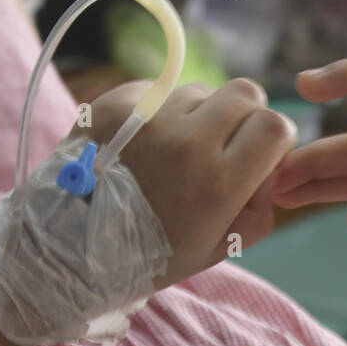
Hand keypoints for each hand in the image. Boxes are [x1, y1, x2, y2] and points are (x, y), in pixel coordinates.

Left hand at [80, 78, 296, 289]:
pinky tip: (146, 143)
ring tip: (175, 149)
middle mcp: (187, 141)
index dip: (274, 138)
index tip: (260, 154)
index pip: (275, 125)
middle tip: (223, 144)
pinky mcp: (117, 102)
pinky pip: (160, 90)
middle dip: (245, 116)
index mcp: (218, 183)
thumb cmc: (152, 256)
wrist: (71, 248)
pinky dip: (162, 111)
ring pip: (201, 90)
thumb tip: (272, 165)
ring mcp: (149, 116)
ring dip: (200, 113)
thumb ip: (260, 207)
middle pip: (246, 93)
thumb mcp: (219, 248)